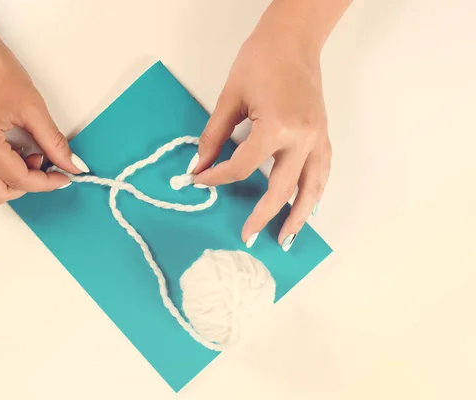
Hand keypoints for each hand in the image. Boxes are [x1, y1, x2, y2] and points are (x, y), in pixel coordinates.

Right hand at [0, 29, 85, 204]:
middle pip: (0, 194)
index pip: (19, 180)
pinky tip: (12, 156)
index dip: (47, 182)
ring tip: (27, 156)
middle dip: (28, 185)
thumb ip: (54, 142)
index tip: (64, 176)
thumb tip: (72, 165)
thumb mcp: (33, 108)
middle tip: (44, 163)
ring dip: (11, 184)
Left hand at [192, 7, 332, 250]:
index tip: (200, 181)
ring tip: (286, 239)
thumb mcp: (230, 98)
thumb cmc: (261, 60)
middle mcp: (303, 138)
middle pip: (281, 188)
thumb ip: (214, 136)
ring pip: (311, 187)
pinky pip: (322, 171)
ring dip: (299, 216)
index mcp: (277, 128)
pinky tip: (308, 206)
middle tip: (248, 237)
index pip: (242, 166)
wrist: (293, 39)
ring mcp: (318, 137)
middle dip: (263, 215)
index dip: (217, 177)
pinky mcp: (323, 134)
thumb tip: (199, 165)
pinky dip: (315, 191)